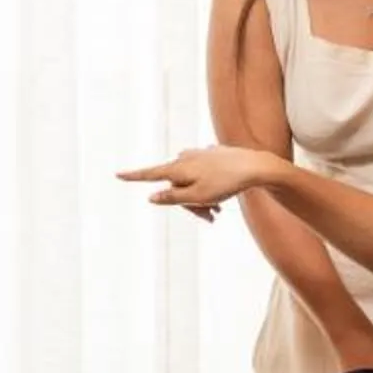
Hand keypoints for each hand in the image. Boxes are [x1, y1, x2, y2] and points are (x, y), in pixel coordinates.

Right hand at [117, 146, 282, 221]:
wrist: (255, 167)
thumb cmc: (225, 184)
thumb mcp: (196, 197)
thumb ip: (172, 197)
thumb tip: (151, 197)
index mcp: (178, 167)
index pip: (150, 174)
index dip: (134, 177)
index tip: (117, 174)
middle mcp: (185, 158)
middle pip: (176, 186)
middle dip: (187, 204)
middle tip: (209, 218)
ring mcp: (200, 155)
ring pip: (191, 183)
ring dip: (201, 200)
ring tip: (218, 212)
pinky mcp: (213, 156)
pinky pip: (204, 176)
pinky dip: (209, 189)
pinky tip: (224, 196)